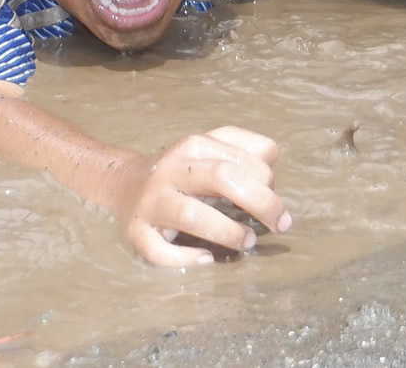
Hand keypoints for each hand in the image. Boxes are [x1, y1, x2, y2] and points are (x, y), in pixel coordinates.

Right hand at [113, 126, 289, 266]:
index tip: (277, 205)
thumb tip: (271, 159)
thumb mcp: (210, 148)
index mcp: (193, 147)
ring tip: (248, 241)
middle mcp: (171, 171)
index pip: (240, 160)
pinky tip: (207, 259)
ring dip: (227, 231)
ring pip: (191, 215)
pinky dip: (185, 258)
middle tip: (280, 225)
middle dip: (259, 202)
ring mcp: (152, 203)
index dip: (267, 182)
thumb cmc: (182, 171)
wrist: (124, 185)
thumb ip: (244, 147)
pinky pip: (160, 251)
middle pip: (221, 177)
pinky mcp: (137, 233)